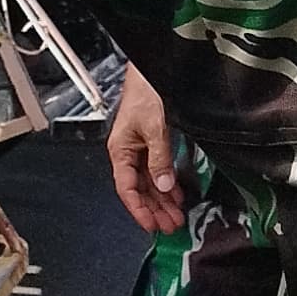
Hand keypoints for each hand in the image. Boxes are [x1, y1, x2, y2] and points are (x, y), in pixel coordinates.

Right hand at [107, 72, 183, 233]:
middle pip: (139, 189)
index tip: (152, 225)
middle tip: (171, 226)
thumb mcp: (155, 127)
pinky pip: (157, 169)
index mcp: (120, 150)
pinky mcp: (152, 142)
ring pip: (149, 182)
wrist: (152, 69)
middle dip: (154, 209)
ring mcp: (140, 148)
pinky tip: (176, 195)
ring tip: (176, 216)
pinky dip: (167, 184)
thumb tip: (164, 186)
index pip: (127, 188)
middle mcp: (127, 152)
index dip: (139, 209)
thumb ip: (159, 158)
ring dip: (162, 200)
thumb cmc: (146, 91)